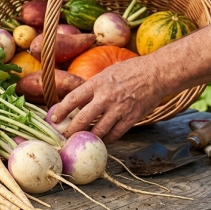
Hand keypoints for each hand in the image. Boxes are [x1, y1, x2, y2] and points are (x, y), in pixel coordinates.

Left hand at [50, 56, 169, 143]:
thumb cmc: (131, 70)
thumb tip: (78, 100)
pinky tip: (102, 139)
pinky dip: (106, 139)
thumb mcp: (106, 73)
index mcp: (97, 84)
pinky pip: (115, 134)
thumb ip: (93, 87)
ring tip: (81, 139)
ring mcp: (119, 109)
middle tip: (64, 136)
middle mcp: (105, 97)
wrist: (157, 73)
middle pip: (82, 119)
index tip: (53, 118)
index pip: (72, 99)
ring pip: (98, 131)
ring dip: (88, 137)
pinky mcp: (131, 118)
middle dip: (70, 130)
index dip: (60, 111)